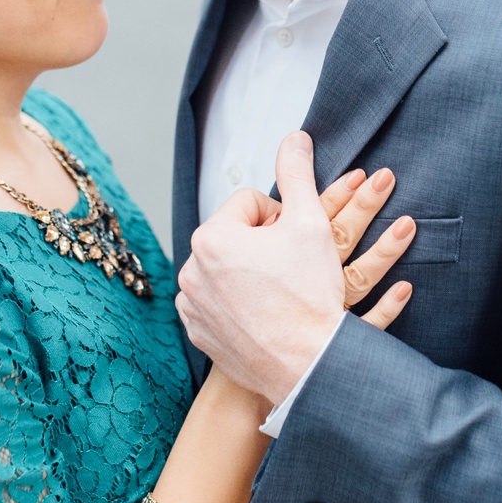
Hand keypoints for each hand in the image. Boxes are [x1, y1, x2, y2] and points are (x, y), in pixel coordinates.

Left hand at [176, 132, 416, 403]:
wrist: (308, 365)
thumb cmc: (309, 293)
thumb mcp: (310, 222)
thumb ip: (298, 173)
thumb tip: (295, 137)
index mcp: (212, 236)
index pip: (251, 203)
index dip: (282, 218)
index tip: (299, 243)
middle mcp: (190, 269)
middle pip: (236, 236)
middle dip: (265, 245)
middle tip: (296, 268)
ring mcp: (192, 304)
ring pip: (226, 269)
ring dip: (252, 272)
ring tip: (284, 292)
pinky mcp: (198, 333)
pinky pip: (218, 303)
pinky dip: (240, 303)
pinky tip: (268, 314)